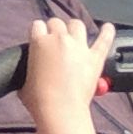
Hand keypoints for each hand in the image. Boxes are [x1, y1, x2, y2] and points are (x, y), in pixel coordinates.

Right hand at [16, 16, 118, 133]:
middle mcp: (59, 39)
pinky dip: (107, 32)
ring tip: (74, 33)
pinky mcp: (95, 58)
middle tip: (56, 40)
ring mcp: (79, 47)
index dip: (39, 32)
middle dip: (55, 29)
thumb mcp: (24, 79)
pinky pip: (104, 40)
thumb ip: (30, 66)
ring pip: (77, 25)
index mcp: (39, 42)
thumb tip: (33, 68)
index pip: (37, 26)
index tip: (41, 38)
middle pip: (57, 23)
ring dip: (74, 28)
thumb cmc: (39, 100)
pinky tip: (108, 28)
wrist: (60, 110)